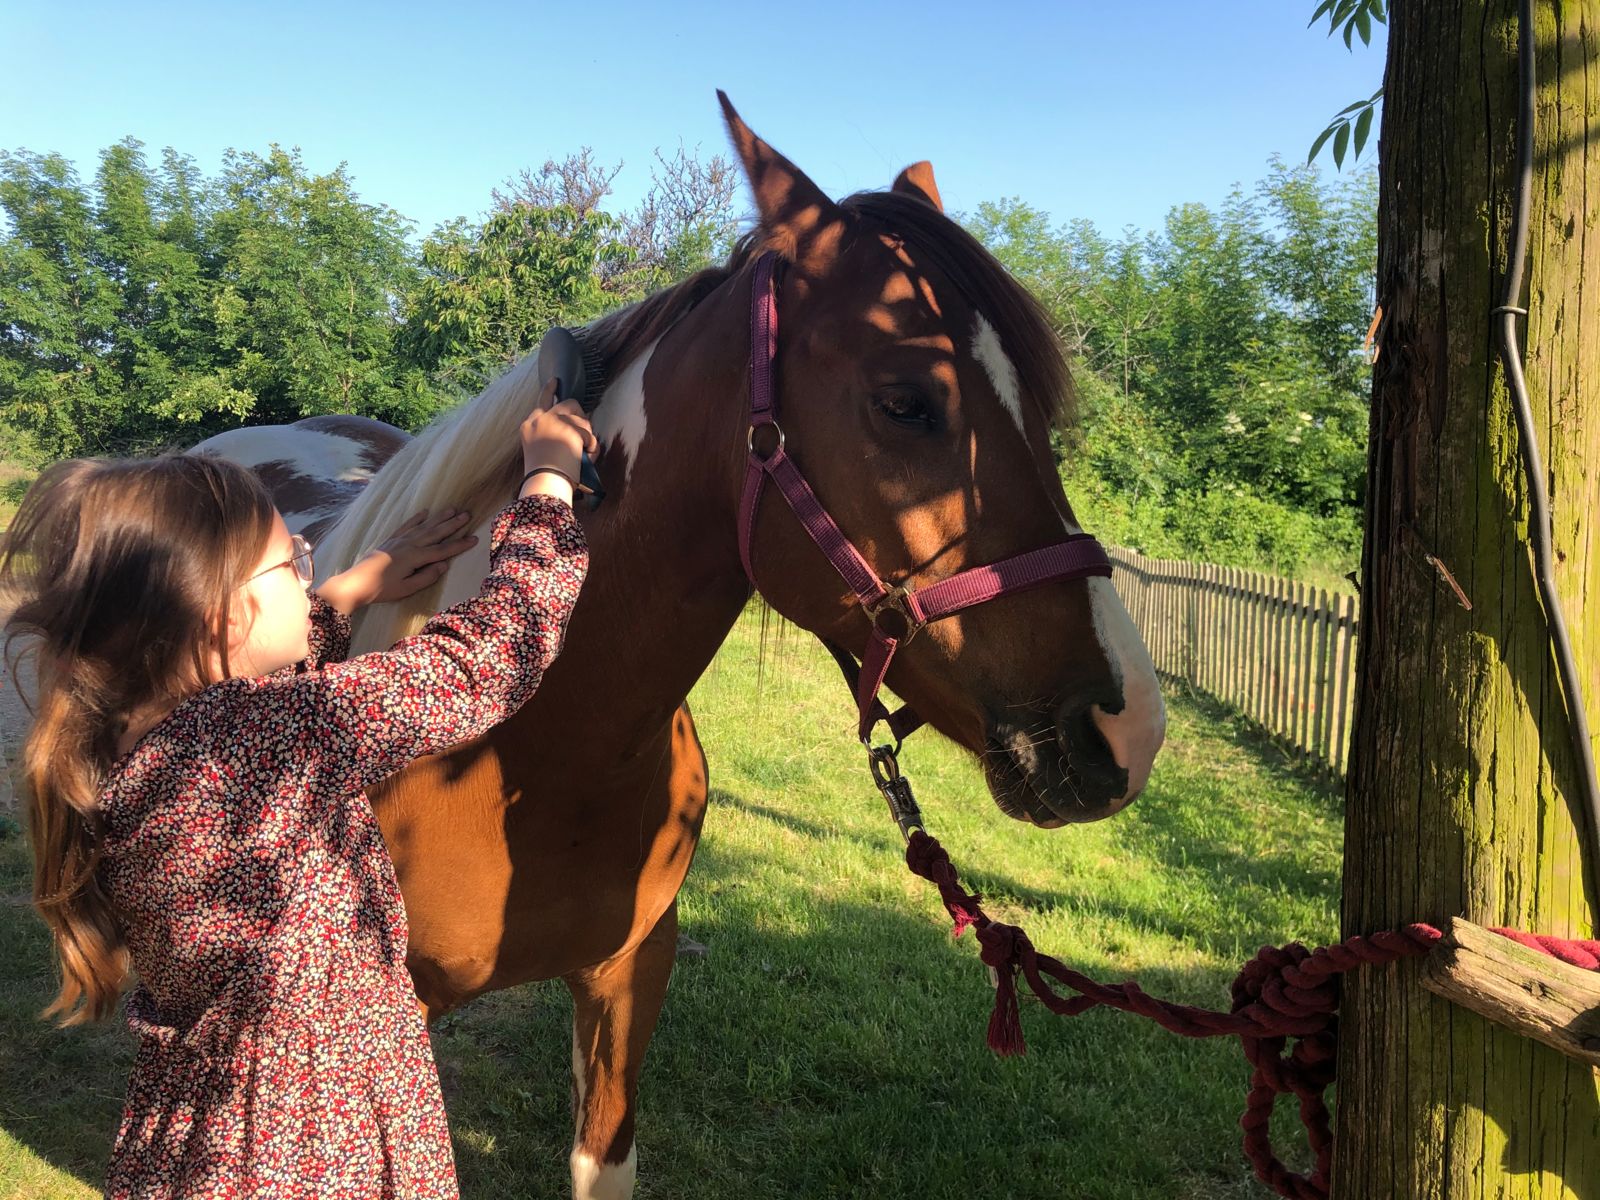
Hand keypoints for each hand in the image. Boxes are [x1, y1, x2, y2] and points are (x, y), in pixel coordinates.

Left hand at [329, 508, 479, 609]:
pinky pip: (407, 526)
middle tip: (467, 515)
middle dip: (453, 524)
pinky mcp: (391, 540)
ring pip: (424, 526)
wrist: (356, 582)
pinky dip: (416, 518)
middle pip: (435, 533)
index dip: (460, 545)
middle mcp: (409, 545)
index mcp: (415, 557)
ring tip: (452, 509)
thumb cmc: (383, 589)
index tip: (474, 539)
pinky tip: (425, 512)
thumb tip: (444, 565)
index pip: (443, 550)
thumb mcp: (407, 589)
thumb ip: (426, 577)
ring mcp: (399, 540)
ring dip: (439, 518)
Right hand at [522, 378, 600, 475]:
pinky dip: (591, 448)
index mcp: (529, 426)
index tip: (556, 381)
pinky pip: (590, 435)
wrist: (544, 482)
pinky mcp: (569, 428)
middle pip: (569, 404)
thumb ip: (552, 436)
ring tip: (581, 454)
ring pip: (583, 419)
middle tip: (584, 432)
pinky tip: (584, 457)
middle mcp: (540, 419)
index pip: (542, 401)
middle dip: (580, 416)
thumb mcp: (541, 451)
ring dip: (587, 437)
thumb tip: (575, 429)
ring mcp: (554, 421)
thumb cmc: (545, 475)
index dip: (550, 390)